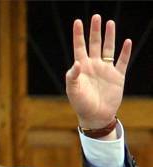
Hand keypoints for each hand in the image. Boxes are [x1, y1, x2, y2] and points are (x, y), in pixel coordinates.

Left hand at [66, 14, 131, 128]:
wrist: (95, 117)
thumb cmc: (81, 105)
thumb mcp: (73, 91)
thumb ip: (72, 76)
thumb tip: (77, 63)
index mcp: (82, 68)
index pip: (79, 47)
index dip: (78, 35)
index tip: (77, 22)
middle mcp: (94, 66)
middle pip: (94, 44)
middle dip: (95, 31)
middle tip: (96, 17)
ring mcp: (106, 70)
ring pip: (108, 49)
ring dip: (109, 36)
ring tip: (110, 23)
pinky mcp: (117, 76)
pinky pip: (122, 61)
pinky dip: (125, 52)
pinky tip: (127, 41)